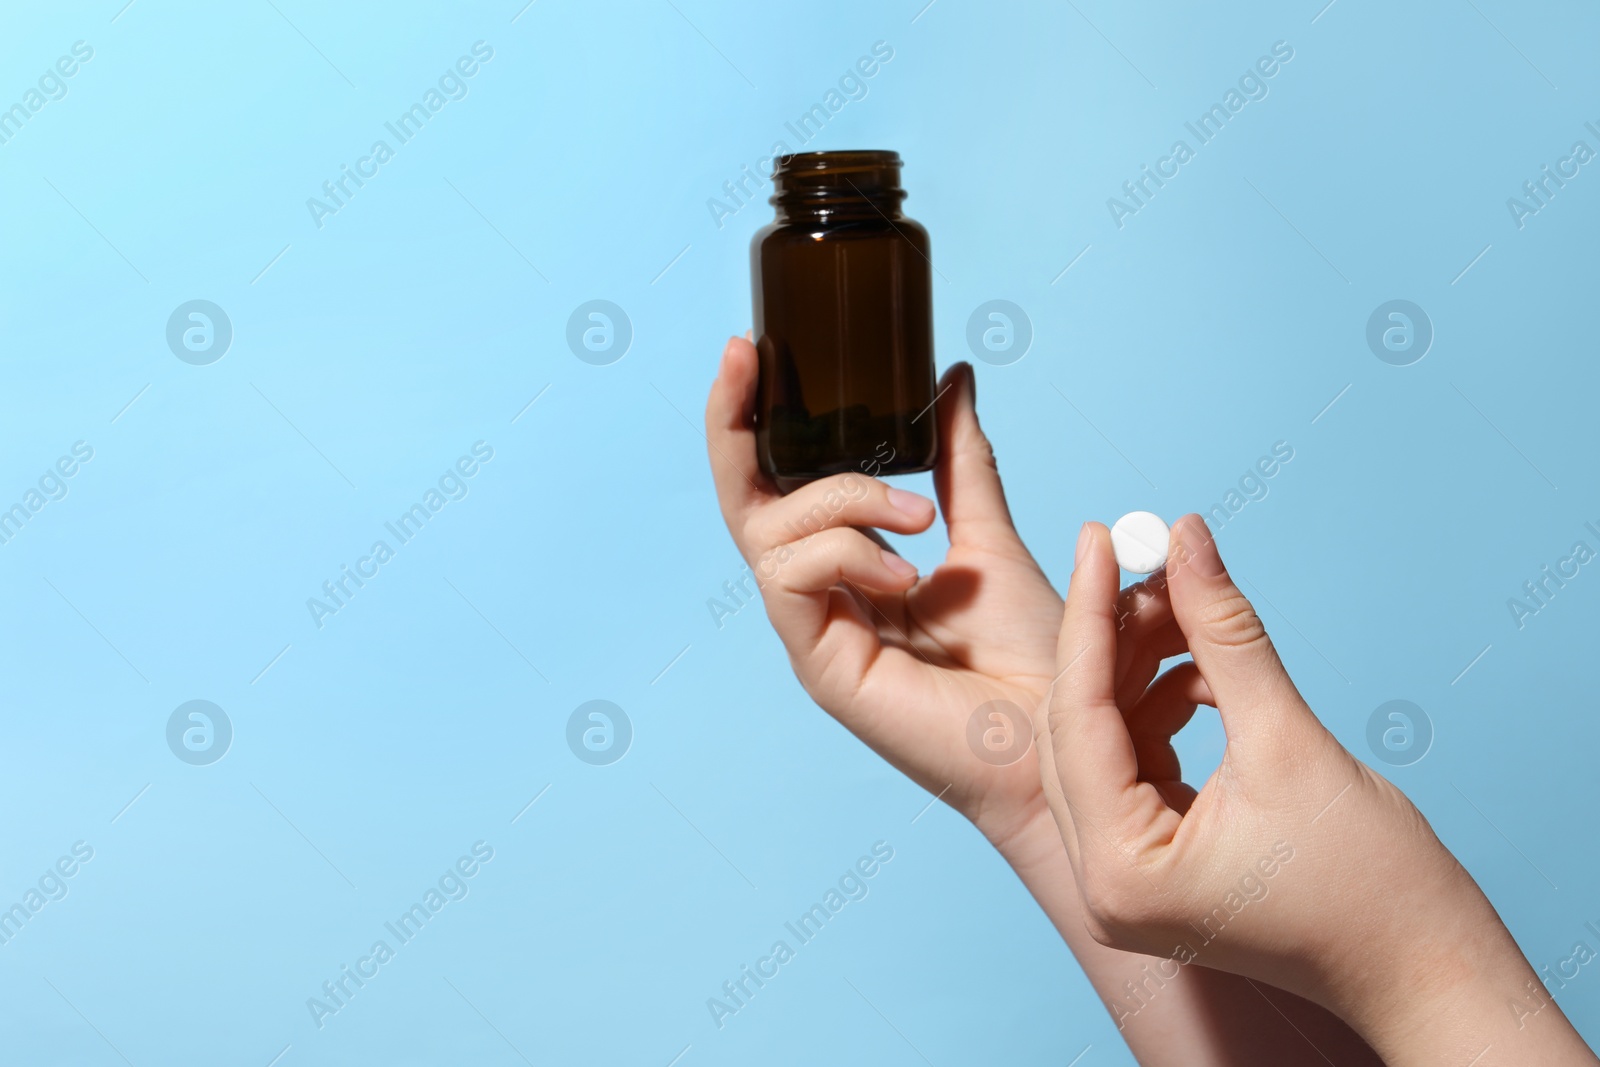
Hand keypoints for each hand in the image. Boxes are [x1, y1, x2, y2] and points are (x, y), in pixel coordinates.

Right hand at [703, 336, 1062, 847]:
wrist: (1072, 736)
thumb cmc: (1037, 658)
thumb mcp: (990, 536)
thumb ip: (960, 463)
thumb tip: (950, 379)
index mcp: (851, 571)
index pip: (777, 487)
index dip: (752, 422)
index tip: (754, 353)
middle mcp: (821, 599)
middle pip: (745, 502)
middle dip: (733, 427)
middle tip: (747, 360)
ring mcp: (815, 634)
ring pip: (769, 531)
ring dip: (841, 500)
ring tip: (918, 520)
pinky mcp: (823, 667)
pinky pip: (793, 579)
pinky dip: (845, 553)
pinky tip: (905, 572)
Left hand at [1039, 515, 1598, 1065]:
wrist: (1427, 967)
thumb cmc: (1373, 885)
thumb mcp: (1288, 741)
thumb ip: (1225, 635)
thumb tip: (1186, 538)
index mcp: (1119, 871)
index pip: (1079, 717)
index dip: (1091, 616)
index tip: (1099, 538)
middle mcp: (1104, 882)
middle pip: (1081, 728)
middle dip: (1113, 637)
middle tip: (1141, 556)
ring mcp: (1125, 877)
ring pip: (1107, 740)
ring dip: (1141, 666)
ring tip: (1181, 602)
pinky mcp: (1156, 861)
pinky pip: (1139, 762)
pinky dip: (1165, 706)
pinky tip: (1204, 664)